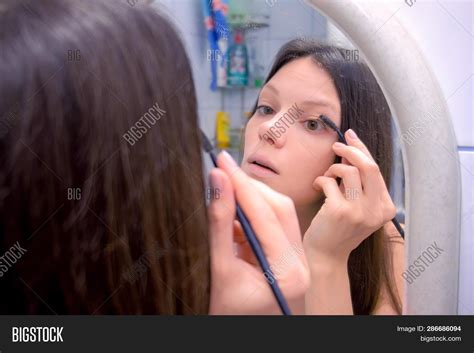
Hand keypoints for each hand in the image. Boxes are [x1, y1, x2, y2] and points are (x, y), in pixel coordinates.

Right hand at [208, 151, 308, 314]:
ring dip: (249, 199)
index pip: (266, 216)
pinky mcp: (283, 257)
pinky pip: (269, 224)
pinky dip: (248, 214)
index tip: (222, 162)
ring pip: (276, 213)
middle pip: (278, 209)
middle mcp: (299, 264)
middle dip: (249, 188)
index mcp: (288, 272)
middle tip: (222, 169)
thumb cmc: (227, 312)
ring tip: (223, 189)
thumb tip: (218, 181)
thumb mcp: (219, 269)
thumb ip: (219, 224)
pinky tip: (230, 211)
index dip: (242, 185)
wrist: (236, 333)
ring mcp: (294, 260)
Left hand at [303, 129, 396, 264]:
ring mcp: (359, 212)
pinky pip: (329, 182)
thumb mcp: (356, 205)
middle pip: (369, 166)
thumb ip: (357, 181)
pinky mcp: (339, 211)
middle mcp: (377, 210)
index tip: (350, 136)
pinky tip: (317, 187)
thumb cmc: (339, 228)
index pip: (376, 170)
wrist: (326, 256)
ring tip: (325, 176)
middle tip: (336, 145)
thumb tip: (350, 149)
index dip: (362, 149)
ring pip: (349, 171)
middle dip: (351, 149)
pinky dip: (321, 180)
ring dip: (333, 168)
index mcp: (386, 208)